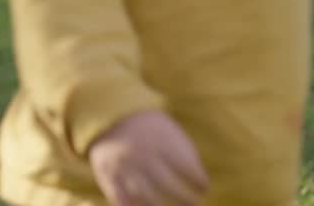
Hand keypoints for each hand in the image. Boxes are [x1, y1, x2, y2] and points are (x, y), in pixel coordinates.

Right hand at [89, 110, 209, 205]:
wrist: (111, 116)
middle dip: (185, 198)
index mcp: (160, 139)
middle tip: (195, 204)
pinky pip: (122, 199)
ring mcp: (124, 166)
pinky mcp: (109, 176)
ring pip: (146, 196)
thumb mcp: (169, 131)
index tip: (204, 188)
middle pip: (168, 184)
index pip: (185, 164)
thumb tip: (203, 183)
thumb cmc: (151, 130)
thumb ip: (186, 153)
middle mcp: (142, 153)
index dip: (198, 179)